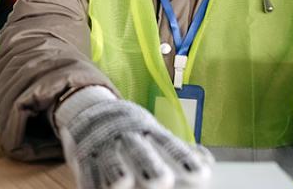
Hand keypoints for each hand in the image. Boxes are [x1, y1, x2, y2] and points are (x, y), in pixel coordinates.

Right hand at [55, 86, 212, 188]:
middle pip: (140, 151)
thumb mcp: (154, 134)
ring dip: (117, 170)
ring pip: (111, 159)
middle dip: (150, 165)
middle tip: (163, 181)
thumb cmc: (132, 130)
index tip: (201, 174)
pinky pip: (87, 168)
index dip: (184, 159)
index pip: (169, 145)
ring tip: (122, 183)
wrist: (92, 110)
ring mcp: (104, 144)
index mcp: (149, 131)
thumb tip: (208, 161)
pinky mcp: (84, 154)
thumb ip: (178, 150)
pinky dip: (91, 179)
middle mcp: (128, 136)